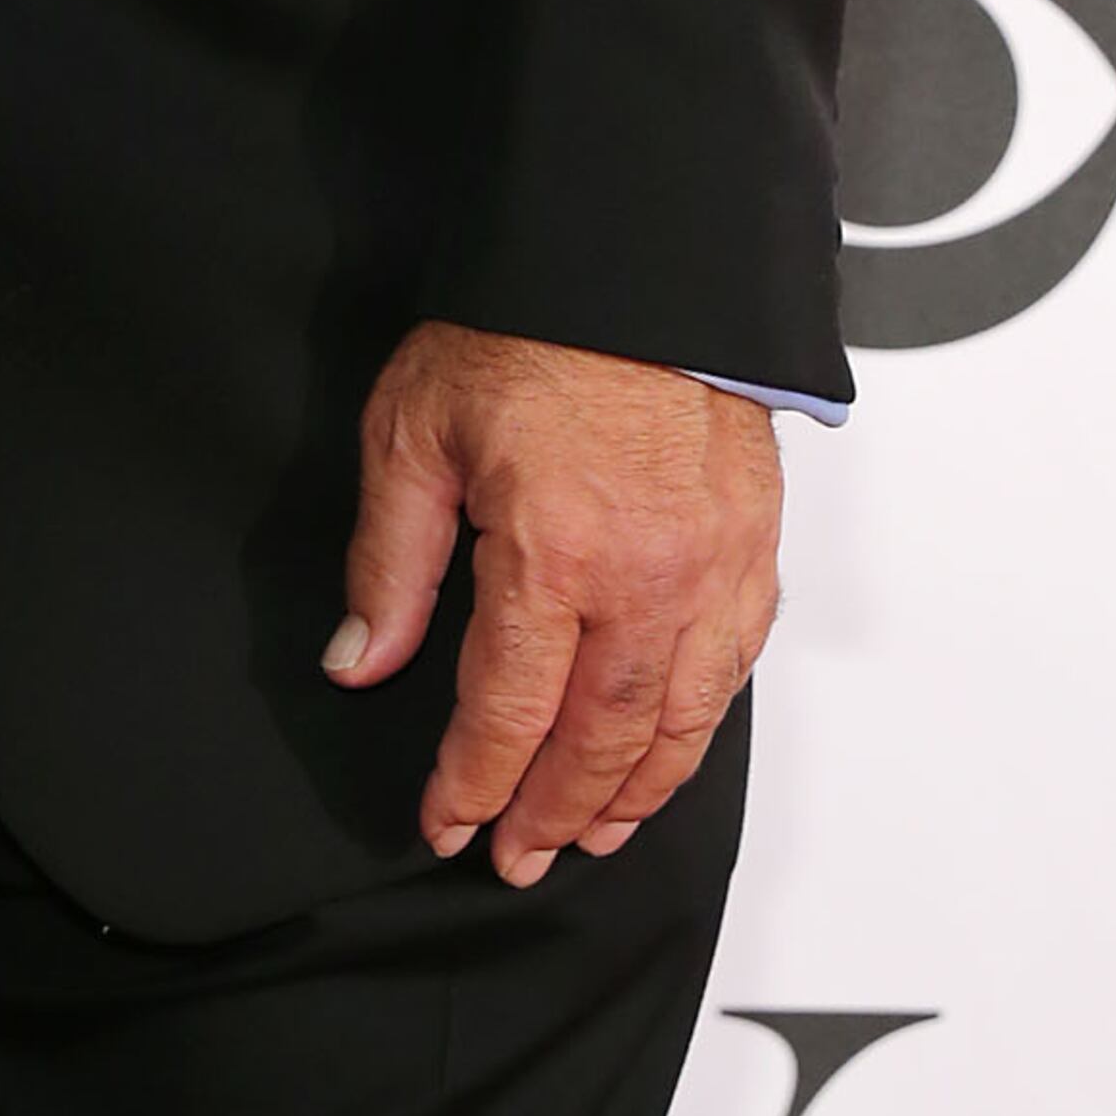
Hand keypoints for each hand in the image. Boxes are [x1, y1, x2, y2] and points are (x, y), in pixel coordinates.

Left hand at [326, 322, 780, 887]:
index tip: (447, 824)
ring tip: (596, 835)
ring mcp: (713, 566)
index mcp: (552, 553)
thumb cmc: (525, 328)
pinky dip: (700, 728)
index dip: (473, 782)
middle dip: (555, 813)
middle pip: (600, 738)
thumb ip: (389, 562)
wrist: (640, 256)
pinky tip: (670, 749)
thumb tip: (359, 662)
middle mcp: (646, 578)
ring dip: (634, 792)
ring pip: (678, 721)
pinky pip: (734, 666)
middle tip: (521, 859)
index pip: (507, 711)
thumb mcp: (414, 432)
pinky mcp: (756, 544)